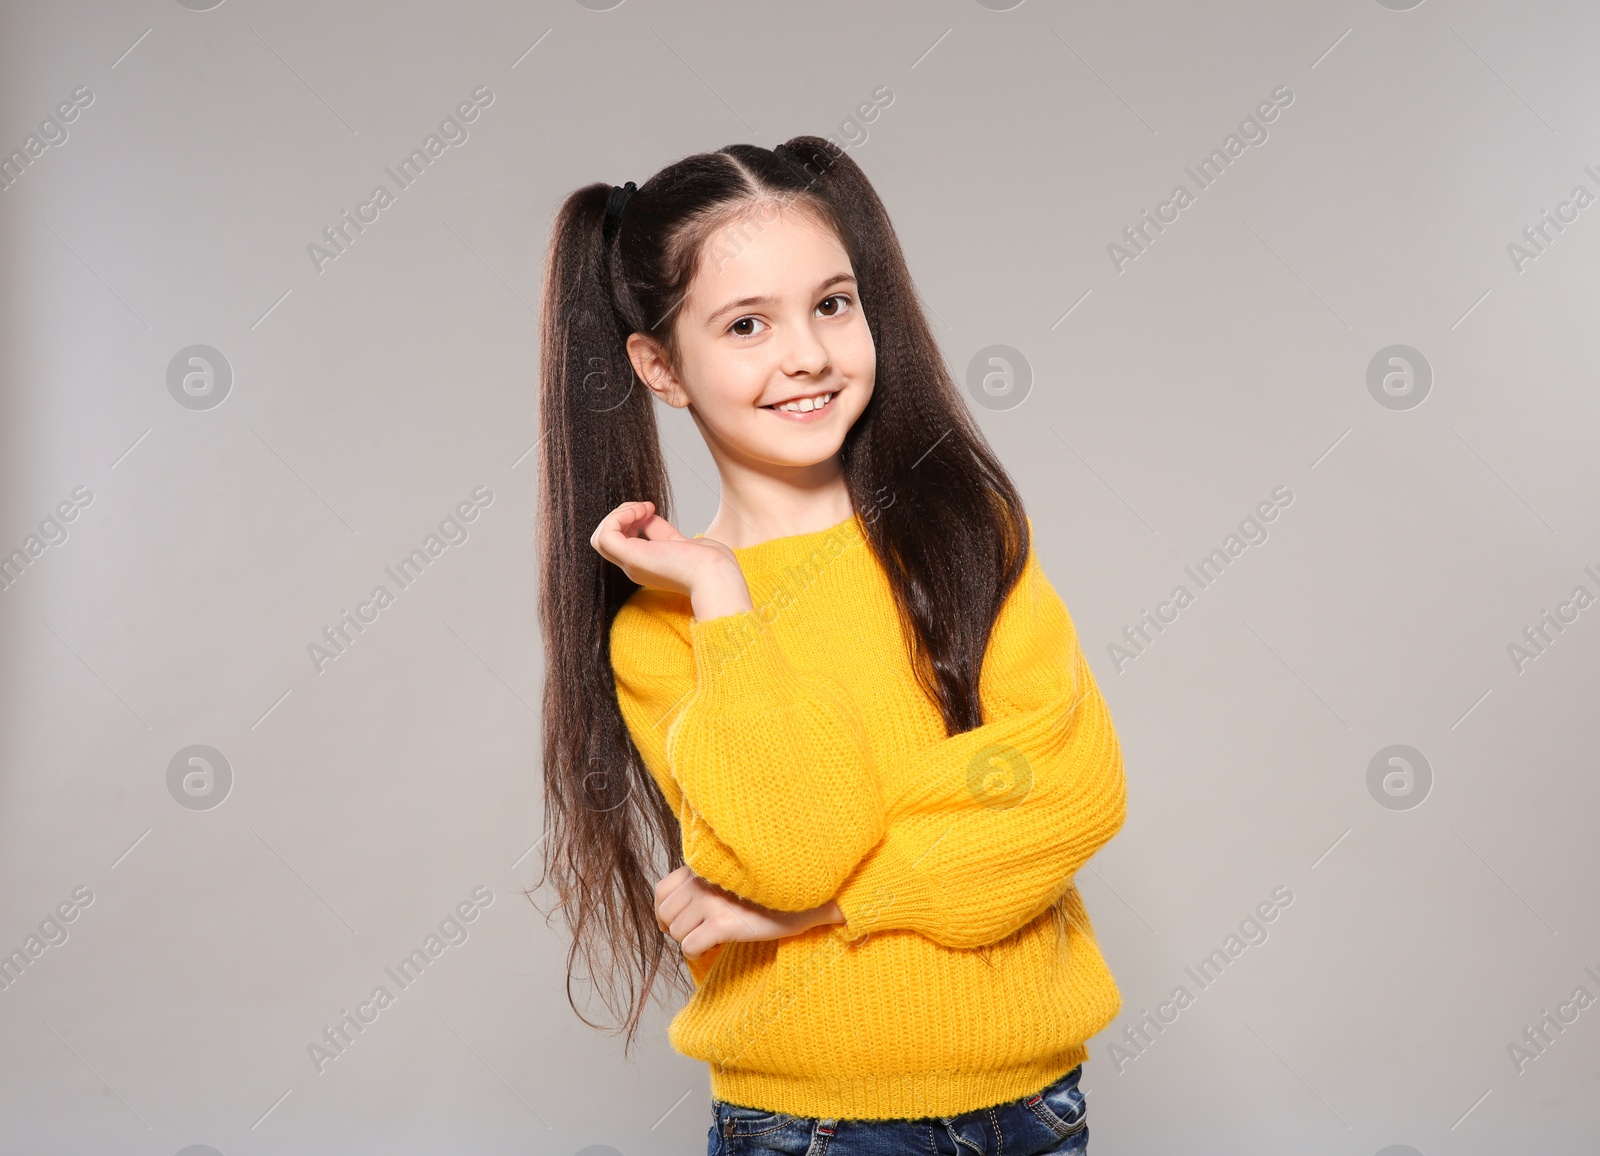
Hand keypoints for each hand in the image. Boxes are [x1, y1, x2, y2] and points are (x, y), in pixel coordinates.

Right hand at [590, 501, 751, 617]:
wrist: (717, 575)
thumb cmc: (710, 564)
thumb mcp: (681, 542)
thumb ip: (662, 532)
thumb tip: (648, 516)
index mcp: (646, 565)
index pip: (621, 539)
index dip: (630, 519)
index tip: (651, 509)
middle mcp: (634, 567)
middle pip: (606, 538)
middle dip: (621, 515)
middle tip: (646, 507)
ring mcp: (631, 564)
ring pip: (599, 537)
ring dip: (617, 515)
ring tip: (641, 508)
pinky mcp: (631, 557)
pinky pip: (605, 535)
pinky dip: (617, 517)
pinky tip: (639, 511)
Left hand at [654, 865, 839, 959]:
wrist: (804, 897)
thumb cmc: (769, 889)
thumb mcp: (731, 876)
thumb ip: (705, 882)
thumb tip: (677, 908)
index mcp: (702, 868)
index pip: (662, 890)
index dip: (663, 911)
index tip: (672, 923)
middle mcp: (701, 882)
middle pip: (667, 915)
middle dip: (679, 929)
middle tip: (700, 933)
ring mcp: (710, 902)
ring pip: (678, 933)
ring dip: (692, 941)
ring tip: (714, 938)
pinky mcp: (722, 924)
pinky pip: (690, 947)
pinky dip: (699, 953)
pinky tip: (717, 947)